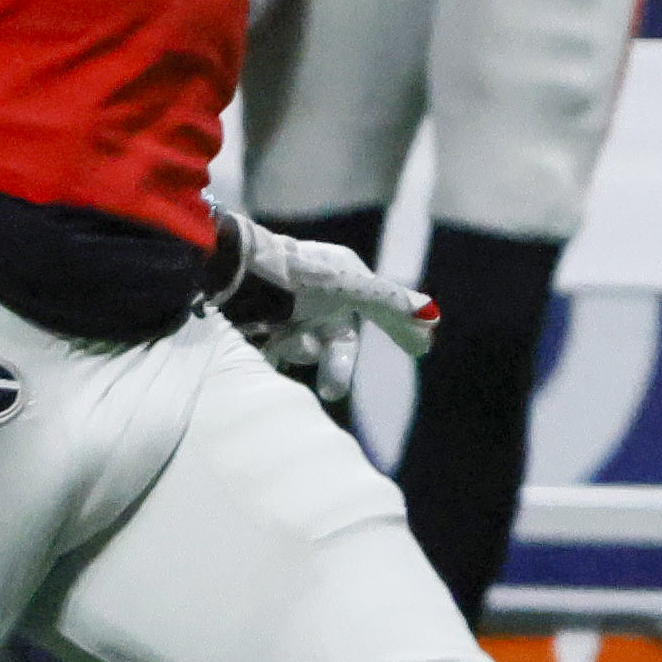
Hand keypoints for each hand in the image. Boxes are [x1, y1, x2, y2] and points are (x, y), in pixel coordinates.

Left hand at [213, 213, 436, 393]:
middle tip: (331, 391)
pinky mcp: (253, 325)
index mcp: (340, 275)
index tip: (420, 350)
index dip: (397, 331)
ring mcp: (283, 309)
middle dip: (337, 364)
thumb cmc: (294, 274)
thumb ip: (391, 305)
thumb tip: (434, 319)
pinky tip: (263, 357)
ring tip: (281, 345)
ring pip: (305, 347)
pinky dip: (271, 360)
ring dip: (300, 352)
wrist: (227, 270)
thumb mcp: (350, 286)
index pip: (377, 309)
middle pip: (338, 339)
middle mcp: (314, 293)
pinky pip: (271, 353)